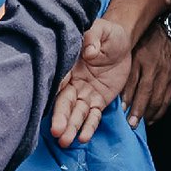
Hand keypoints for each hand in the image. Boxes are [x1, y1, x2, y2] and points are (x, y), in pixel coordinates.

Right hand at [51, 18, 133, 146]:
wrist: (123, 41)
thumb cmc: (107, 33)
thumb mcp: (100, 29)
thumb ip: (92, 37)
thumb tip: (89, 51)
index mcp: (68, 66)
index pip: (58, 81)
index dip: (54, 92)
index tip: (47, 104)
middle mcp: (73, 83)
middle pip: (64, 102)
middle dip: (60, 117)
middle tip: (56, 131)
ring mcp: (85, 93)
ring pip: (76, 113)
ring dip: (71, 127)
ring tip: (66, 141)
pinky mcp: (99, 101)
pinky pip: (93, 116)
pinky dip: (89, 127)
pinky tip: (84, 138)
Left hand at [121, 21, 170, 128]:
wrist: (165, 31)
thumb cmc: (143, 42)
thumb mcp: (131, 54)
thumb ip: (126, 75)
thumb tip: (121, 99)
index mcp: (146, 62)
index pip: (139, 87)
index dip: (132, 102)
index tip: (125, 115)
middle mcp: (160, 70)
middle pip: (151, 96)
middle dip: (141, 112)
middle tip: (132, 124)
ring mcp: (170, 74)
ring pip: (161, 99)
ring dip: (151, 113)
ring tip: (142, 123)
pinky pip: (169, 97)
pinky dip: (161, 109)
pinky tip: (153, 116)